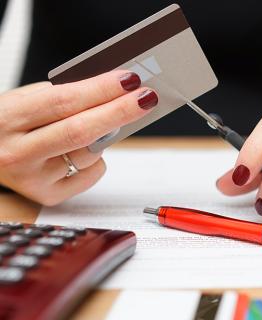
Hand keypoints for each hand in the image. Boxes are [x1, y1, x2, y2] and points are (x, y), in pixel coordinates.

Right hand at [0, 70, 157, 204]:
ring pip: (89, 154)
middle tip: (146, 98)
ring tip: (100, 123)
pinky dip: (97, 160)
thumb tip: (113, 93)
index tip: (130, 80)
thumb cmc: (12, 123)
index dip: (101, 90)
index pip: (63, 102)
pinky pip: (91, 174)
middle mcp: (18, 153)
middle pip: (80, 132)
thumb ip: (62, 98)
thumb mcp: (25, 101)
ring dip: (105, 136)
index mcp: (8, 118)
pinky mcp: (48, 196)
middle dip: (119, 112)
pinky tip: (82, 152)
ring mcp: (33, 179)